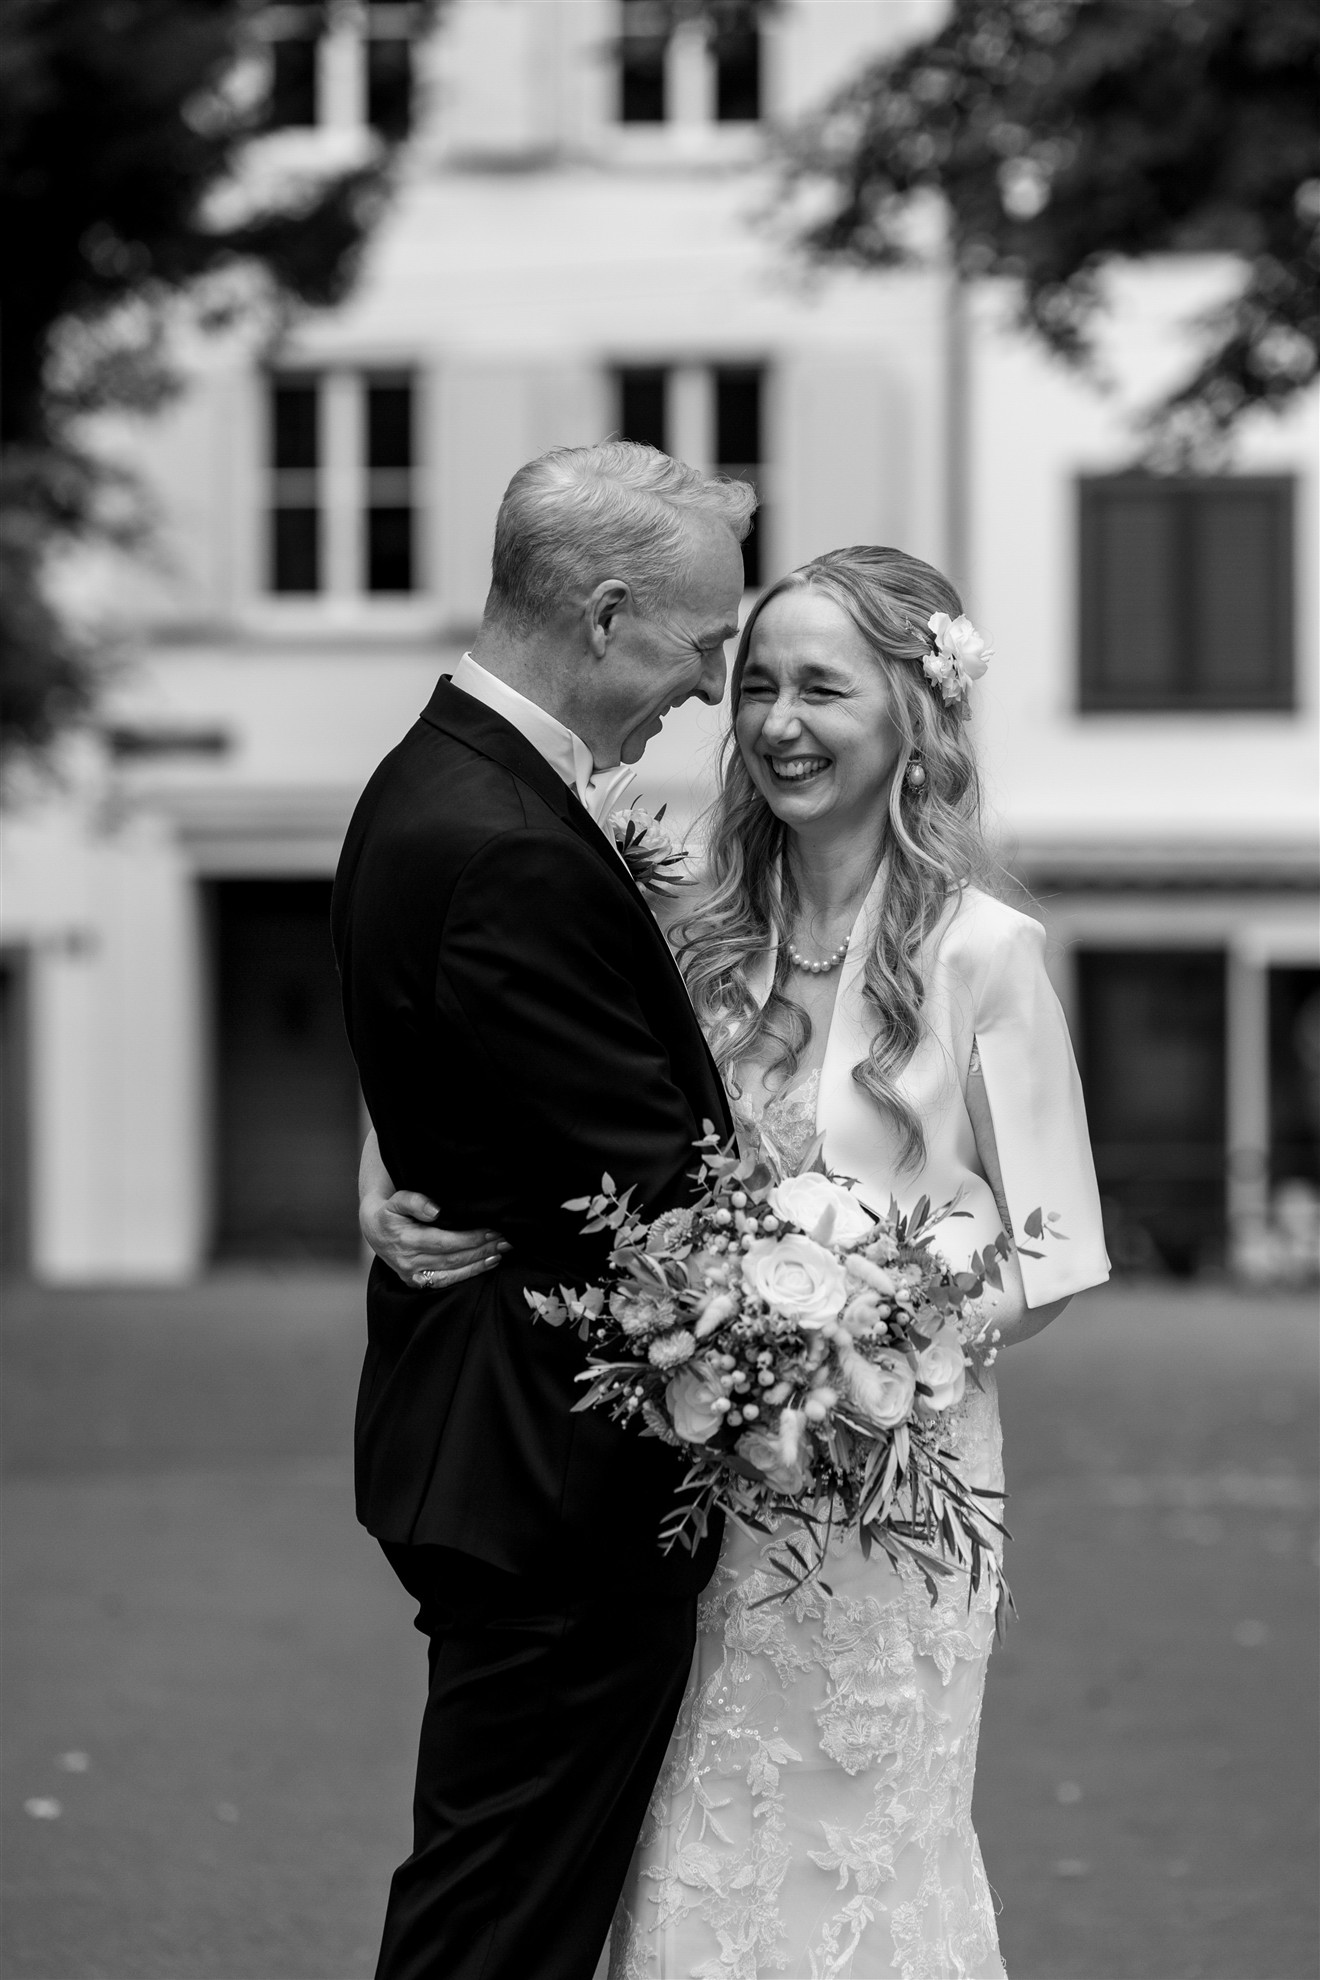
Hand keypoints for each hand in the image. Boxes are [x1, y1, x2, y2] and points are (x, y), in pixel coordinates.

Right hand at [359, 1188, 509, 1289]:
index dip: (469, 1238)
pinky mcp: (417, 1282)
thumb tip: (436, 1210)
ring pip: (452, 1272)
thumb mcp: (397, 1200)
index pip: (444, 1242)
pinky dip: (468, 1274)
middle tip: (505, 1241)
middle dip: (481, 1250)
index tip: (491, 1230)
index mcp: (405, 1240)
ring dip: (480, 1263)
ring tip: (501, 1252)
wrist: (373, 1229)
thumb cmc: (390, 1211)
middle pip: (453, 1258)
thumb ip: (414, 1201)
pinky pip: (446, 1281)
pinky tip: (486, 1264)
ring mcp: (413, 1275)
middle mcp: (409, 1261)